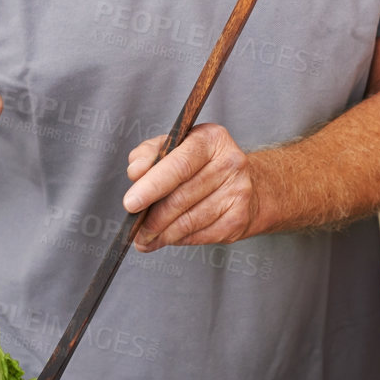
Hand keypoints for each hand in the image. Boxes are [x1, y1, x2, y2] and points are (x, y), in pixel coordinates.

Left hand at [124, 123, 258, 249]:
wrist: (248, 183)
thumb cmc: (202, 164)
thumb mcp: (175, 147)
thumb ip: (150, 154)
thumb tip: (136, 172)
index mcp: (211, 139)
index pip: (179, 165)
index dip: (152, 186)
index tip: (131, 203)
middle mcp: (229, 163)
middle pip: (181, 197)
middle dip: (152, 218)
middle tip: (135, 229)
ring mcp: (238, 192)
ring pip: (189, 221)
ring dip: (162, 234)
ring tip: (146, 238)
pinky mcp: (238, 218)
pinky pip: (200, 235)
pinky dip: (179, 239)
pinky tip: (168, 238)